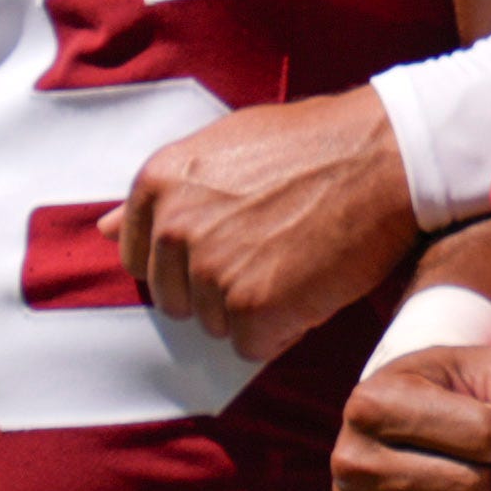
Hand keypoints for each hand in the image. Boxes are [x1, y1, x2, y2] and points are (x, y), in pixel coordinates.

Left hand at [120, 88, 417, 365]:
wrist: (387, 156)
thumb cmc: (317, 144)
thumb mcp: (226, 145)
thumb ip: (166, 193)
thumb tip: (103, 229)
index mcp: (158, 183)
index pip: (139, 257)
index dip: (188, 261)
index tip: (232, 247)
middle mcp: (173, 228)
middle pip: (176, 297)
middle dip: (221, 288)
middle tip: (276, 254)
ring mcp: (211, 270)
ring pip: (215, 324)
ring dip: (255, 309)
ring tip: (299, 265)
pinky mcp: (252, 307)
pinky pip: (252, 345)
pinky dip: (285, 328)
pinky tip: (312, 289)